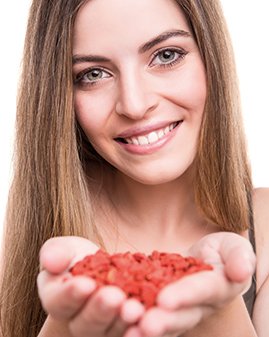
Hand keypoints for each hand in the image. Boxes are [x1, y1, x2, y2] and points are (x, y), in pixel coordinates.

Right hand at [37, 236, 144, 336]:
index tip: (85, 284)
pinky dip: (141, 331)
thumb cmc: (81, 258)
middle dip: (100, 310)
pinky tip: (151, 323)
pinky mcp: (125, 331)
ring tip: (134, 309)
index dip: (70, 295)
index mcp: (58, 300)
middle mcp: (78, 322)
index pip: (58, 302)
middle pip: (86, 324)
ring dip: (122, 323)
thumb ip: (57, 252)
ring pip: (110, 334)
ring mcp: (103, 331)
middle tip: (114, 297)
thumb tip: (51, 260)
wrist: (109, 269)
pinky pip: (132, 335)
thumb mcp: (69, 248)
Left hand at [123, 232, 255, 336]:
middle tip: (143, 324)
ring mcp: (176, 308)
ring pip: (161, 321)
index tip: (166, 299)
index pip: (201, 292)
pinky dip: (132, 317)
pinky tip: (115, 317)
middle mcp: (195, 306)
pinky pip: (146, 312)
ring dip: (144, 325)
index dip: (185, 296)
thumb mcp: (233, 247)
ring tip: (127, 326)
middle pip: (179, 316)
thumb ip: (239, 256)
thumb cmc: (222, 251)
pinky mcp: (158, 303)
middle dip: (161, 321)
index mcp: (216, 289)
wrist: (204, 258)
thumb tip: (241, 271)